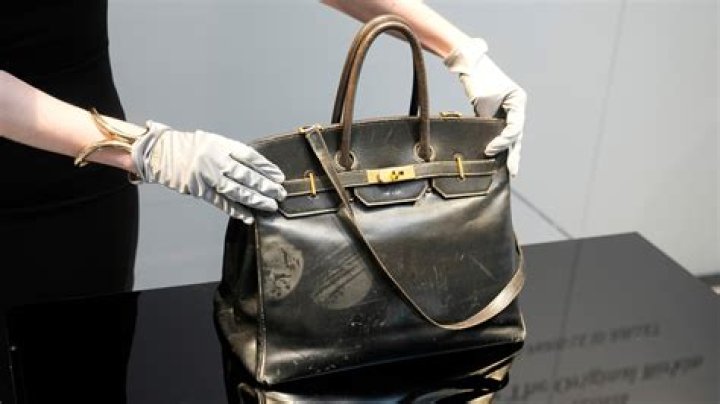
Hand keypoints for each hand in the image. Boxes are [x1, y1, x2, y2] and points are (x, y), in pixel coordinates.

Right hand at [131, 122, 285, 223]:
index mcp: (221, 145)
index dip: (266, 167)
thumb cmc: (189, 146)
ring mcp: (206, 176)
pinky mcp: (198, 190)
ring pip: (236, 190)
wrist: (159, 152)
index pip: (249, 157)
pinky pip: (220, 202)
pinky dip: (235, 210)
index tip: (278, 176)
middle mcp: (215, 160)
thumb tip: (256, 169)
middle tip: (280, 194)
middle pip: (246, 175)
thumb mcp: (212, 142)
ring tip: (269, 206)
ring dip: (255, 200)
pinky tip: (248, 216)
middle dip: (265, 186)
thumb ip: (232, 154)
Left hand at [444, 38, 526, 176]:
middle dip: (513, 153)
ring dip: (508, 151)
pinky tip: (496, 156)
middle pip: (516, 134)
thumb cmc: (478, 78)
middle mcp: (516, 107)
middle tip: (513, 171)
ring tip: (510, 169)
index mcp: (518, 101)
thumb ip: (488, 119)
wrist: (469, 63)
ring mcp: (507, 110)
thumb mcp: (484, 101)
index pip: (515, 127)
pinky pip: (499, 131)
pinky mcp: (496, 113)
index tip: (490, 150)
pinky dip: (499, 143)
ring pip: (510, 135)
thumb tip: (487, 138)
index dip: (503, 141)